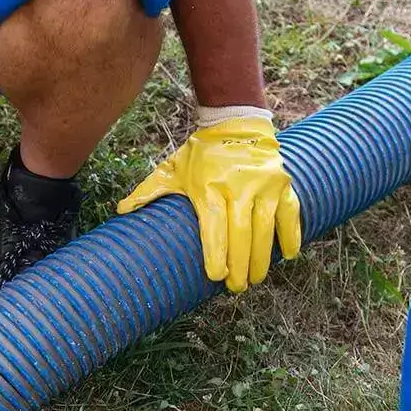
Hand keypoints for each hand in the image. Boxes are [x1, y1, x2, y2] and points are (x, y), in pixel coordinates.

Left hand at [117, 107, 300, 291]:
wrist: (234, 122)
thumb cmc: (200, 154)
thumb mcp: (172, 169)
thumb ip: (148, 191)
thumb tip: (120, 210)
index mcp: (209, 187)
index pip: (213, 226)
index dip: (216, 253)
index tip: (217, 276)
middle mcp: (239, 186)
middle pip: (241, 233)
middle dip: (240, 265)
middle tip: (237, 288)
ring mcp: (264, 185)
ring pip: (266, 228)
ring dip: (263, 258)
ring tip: (256, 279)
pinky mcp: (282, 183)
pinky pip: (290, 213)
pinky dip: (291, 235)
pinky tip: (288, 255)